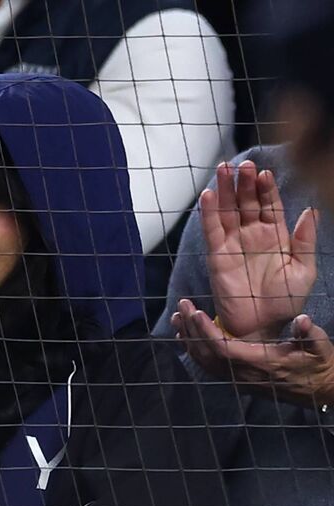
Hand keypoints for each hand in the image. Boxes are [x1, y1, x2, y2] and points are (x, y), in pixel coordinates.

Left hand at [172, 299, 333, 404]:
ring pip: (204, 361)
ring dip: (188, 339)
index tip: (196, 312)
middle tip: (182, 306)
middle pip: (207, 354)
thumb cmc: (319, 365)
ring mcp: (238, 379)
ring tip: (178, 317)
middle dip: (191, 330)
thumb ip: (309, 334)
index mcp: (262, 364)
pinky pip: (208, 366)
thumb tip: (303, 320)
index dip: (207, 332)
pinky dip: (194, 350)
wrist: (320, 391)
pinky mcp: (236, 380)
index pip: (224, 349)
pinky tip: (185, 336)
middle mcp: (244, 375)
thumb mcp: (320, 347)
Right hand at [200, 161, 317, 339]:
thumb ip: (305, 241)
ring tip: (222, 169)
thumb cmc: (285, 302)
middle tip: (241, 164)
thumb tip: (311, 211)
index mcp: (277, 236)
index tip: (264, 172)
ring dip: (224, 190)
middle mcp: (253, 235)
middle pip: (247, 202)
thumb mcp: (304, 270)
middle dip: (244, 182)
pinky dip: (208, 213)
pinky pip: (212, 230)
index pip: (270, 205)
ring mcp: (234, 244)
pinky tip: (207, 196)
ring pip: (228, 211)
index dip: (267, 189)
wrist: (262, 327)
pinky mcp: (217, 255)